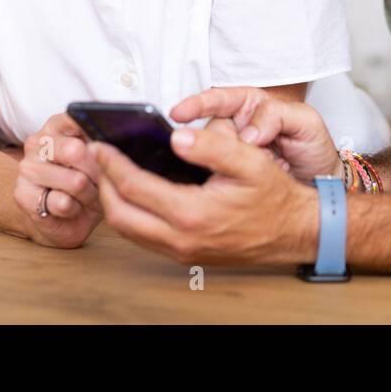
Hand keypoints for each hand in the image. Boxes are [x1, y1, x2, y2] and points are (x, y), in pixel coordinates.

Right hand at [14, 112, 102, 248]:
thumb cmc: (89, 180)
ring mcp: (27, 168)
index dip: (97, 133)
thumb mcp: (101, 159)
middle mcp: (37, 142)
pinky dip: (75, 209)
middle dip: (98, 172)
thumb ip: (105, 145)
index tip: (107, 144)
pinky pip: (62, 203)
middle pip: (77, 151)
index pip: (76, 118)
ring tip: (88, 196)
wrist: (69, 216)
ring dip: (90, 194)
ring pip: (75, 181)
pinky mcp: (23, 195)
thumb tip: (112, 145)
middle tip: (102, 181)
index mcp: (57, 125)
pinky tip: (73, 208)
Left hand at [89, 122, 317, 265]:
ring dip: (112, 202)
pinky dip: (129, 214)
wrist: (293, 230)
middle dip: (102, 184)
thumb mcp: (249, 160)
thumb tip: (174, 137)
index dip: (111, 164)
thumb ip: (211, 146)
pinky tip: (132, 193)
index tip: (100, 145)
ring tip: (109, 173)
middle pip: (119, 214)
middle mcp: (181, 237)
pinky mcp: (185, 254)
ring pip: (128, 230)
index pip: (133, 187)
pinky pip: (143, 237)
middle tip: (97, 158)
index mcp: (192, 212)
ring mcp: (181, 250)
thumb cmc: (273, 195)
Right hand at [170, 86, 339, 181]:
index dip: (197, 104)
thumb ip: (278, 115)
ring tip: (266, 165)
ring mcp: (231, 153)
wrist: (321, 184)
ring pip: (212, 155)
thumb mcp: (306, 123)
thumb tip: (248, 132)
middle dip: (225, 143)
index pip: (218, 99)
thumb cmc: (313, 148)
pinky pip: (217, 177)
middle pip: (211, 130)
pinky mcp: (229, 177)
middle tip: (258, 151)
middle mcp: (236, 126)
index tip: (179, 113)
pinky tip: (243, 183)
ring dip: (233, 164)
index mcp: (251, 105)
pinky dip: (227, 181)